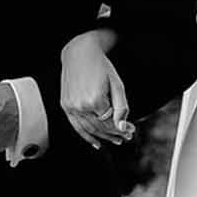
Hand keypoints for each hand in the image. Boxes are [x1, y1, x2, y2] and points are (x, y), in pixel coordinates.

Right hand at [60, 30, 133, 150]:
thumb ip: (121, 107)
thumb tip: (122, 127)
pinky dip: (86, 136)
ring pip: (88, 130)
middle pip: (100, 128)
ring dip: (103, 138)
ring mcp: (70, 107)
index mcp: (95, 100)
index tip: (132, 131)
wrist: (79, 53)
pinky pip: (76, 126)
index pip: (111, 123)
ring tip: (115, 141)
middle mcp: (81, 106)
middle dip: (115, 134)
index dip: (123, 129)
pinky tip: (96, 143)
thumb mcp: (117, 85)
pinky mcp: (65, 106)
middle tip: (126, 137)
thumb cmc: (100, 66)